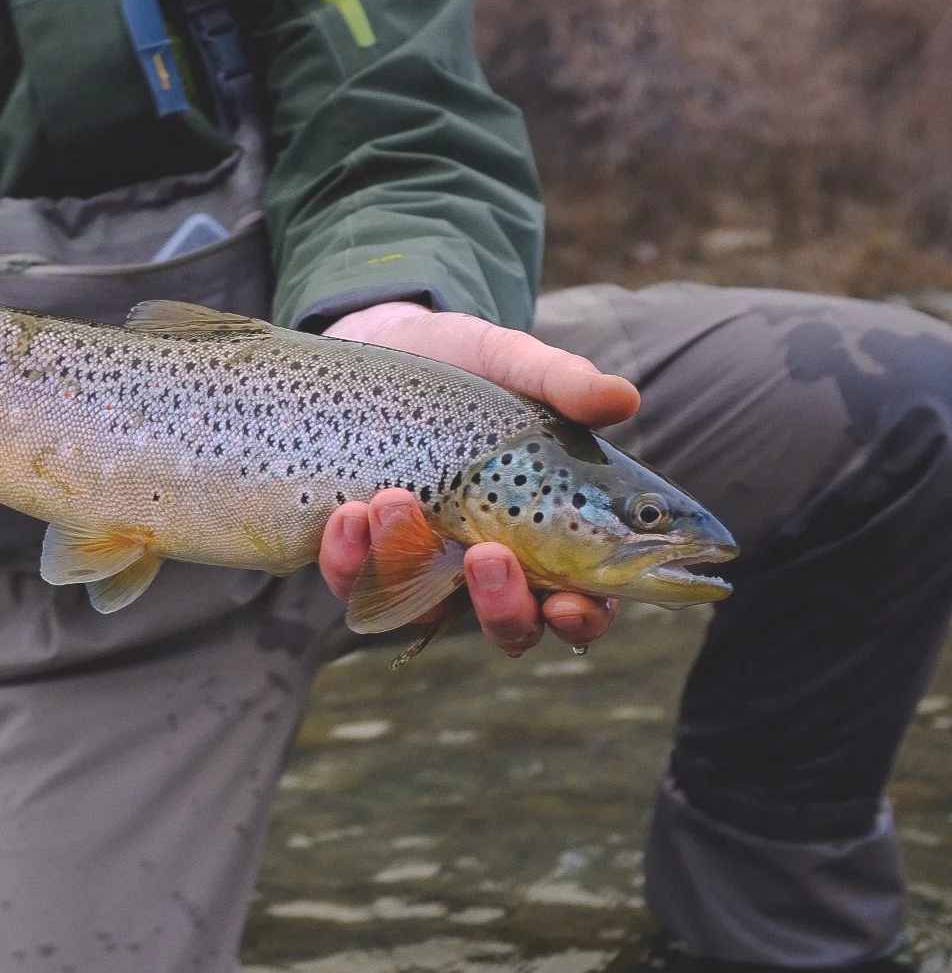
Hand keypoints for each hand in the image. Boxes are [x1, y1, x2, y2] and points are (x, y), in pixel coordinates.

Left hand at [318, 302, 638, 655]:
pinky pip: (355, 581)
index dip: (584, 616)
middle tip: (485, 554)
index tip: (568, 599)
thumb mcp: (514, 364)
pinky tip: (350, 512)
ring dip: (411, 566)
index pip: (584, 602)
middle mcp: (492, 565)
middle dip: (500, 607)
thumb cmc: (468, 368)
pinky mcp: (363, 555)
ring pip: (426, 610)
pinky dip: (350, 557)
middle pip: (510, 626)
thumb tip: (623, 399)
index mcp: (552, 533)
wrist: (382, 346)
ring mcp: (425, 565)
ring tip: (395, 500)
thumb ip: (565, 384)